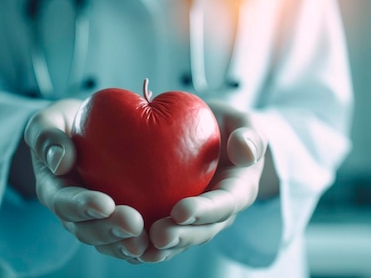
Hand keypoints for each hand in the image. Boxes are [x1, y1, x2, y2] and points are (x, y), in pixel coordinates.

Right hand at [24, 99, 148, 260]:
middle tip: (133, 224)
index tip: (104, 204)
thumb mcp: (48, 121)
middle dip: (110, 231)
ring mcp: (98, 222)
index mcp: (54, 190)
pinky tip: (167, 240)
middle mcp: (74, 214)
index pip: (65, 203)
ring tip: (148, 242)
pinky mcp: (122, 222)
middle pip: (89, 230)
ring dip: (128, 245)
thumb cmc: (66, 124)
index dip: (83, 207)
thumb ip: (47, 137)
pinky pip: (134, 238)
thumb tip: (60, 161)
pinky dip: (149, 242)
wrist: (88, 132)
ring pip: (111, 242)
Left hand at [139, 100, 267, 262]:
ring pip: (180, 239)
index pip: (225, 203)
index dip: (205, 211)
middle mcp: (219, 212)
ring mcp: (197, 219)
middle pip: (202, 231)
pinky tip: (121, 242)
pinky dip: (143, 241)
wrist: (211, 135)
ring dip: (160, 247)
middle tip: (158, 236)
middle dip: (181, 236)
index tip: (181, 211)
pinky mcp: (174, 219)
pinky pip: (159, 234)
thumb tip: (244, 149)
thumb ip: (249, 134)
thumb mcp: (244, 123)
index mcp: (239, 190)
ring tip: (138, 248)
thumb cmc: (227, 126)